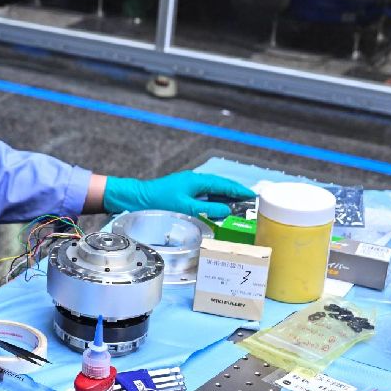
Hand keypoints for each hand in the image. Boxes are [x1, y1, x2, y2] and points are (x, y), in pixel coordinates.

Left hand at [102, 171, 254, 219]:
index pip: (224, 185)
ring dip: (225, 197)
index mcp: (198, 181)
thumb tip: (227, 210)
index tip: (252, 196)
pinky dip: (214, 200)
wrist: (138, 198)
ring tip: (238, 206)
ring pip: (212, 190)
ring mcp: (189, 185)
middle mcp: (195, 180)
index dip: (239, 191)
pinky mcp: (183, 191)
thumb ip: (208, 209)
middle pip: (220, 186)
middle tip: (249, 203)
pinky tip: (218, 208)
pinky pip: (204, 194)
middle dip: (235, 194)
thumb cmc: (160, 202)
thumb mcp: (187, 208)